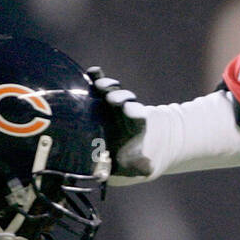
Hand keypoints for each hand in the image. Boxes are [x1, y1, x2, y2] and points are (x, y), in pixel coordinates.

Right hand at [85, 66, 151, 181]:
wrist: (119, 150)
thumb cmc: (127, 159)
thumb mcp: (135, 165)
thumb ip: (139, 166)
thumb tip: (148, 168)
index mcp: (135, 126)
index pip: (137, 115)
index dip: (133, 111)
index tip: (128, 110)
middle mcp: (124, 111)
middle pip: (125, 99)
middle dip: (120, 97)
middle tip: (112, 100)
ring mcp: (111, 103)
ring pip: (112, 90)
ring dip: (107, 86)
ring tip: (99, 85)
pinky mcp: (98, 99)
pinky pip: (97, 85)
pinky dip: (96, 77)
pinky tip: (91, 72)